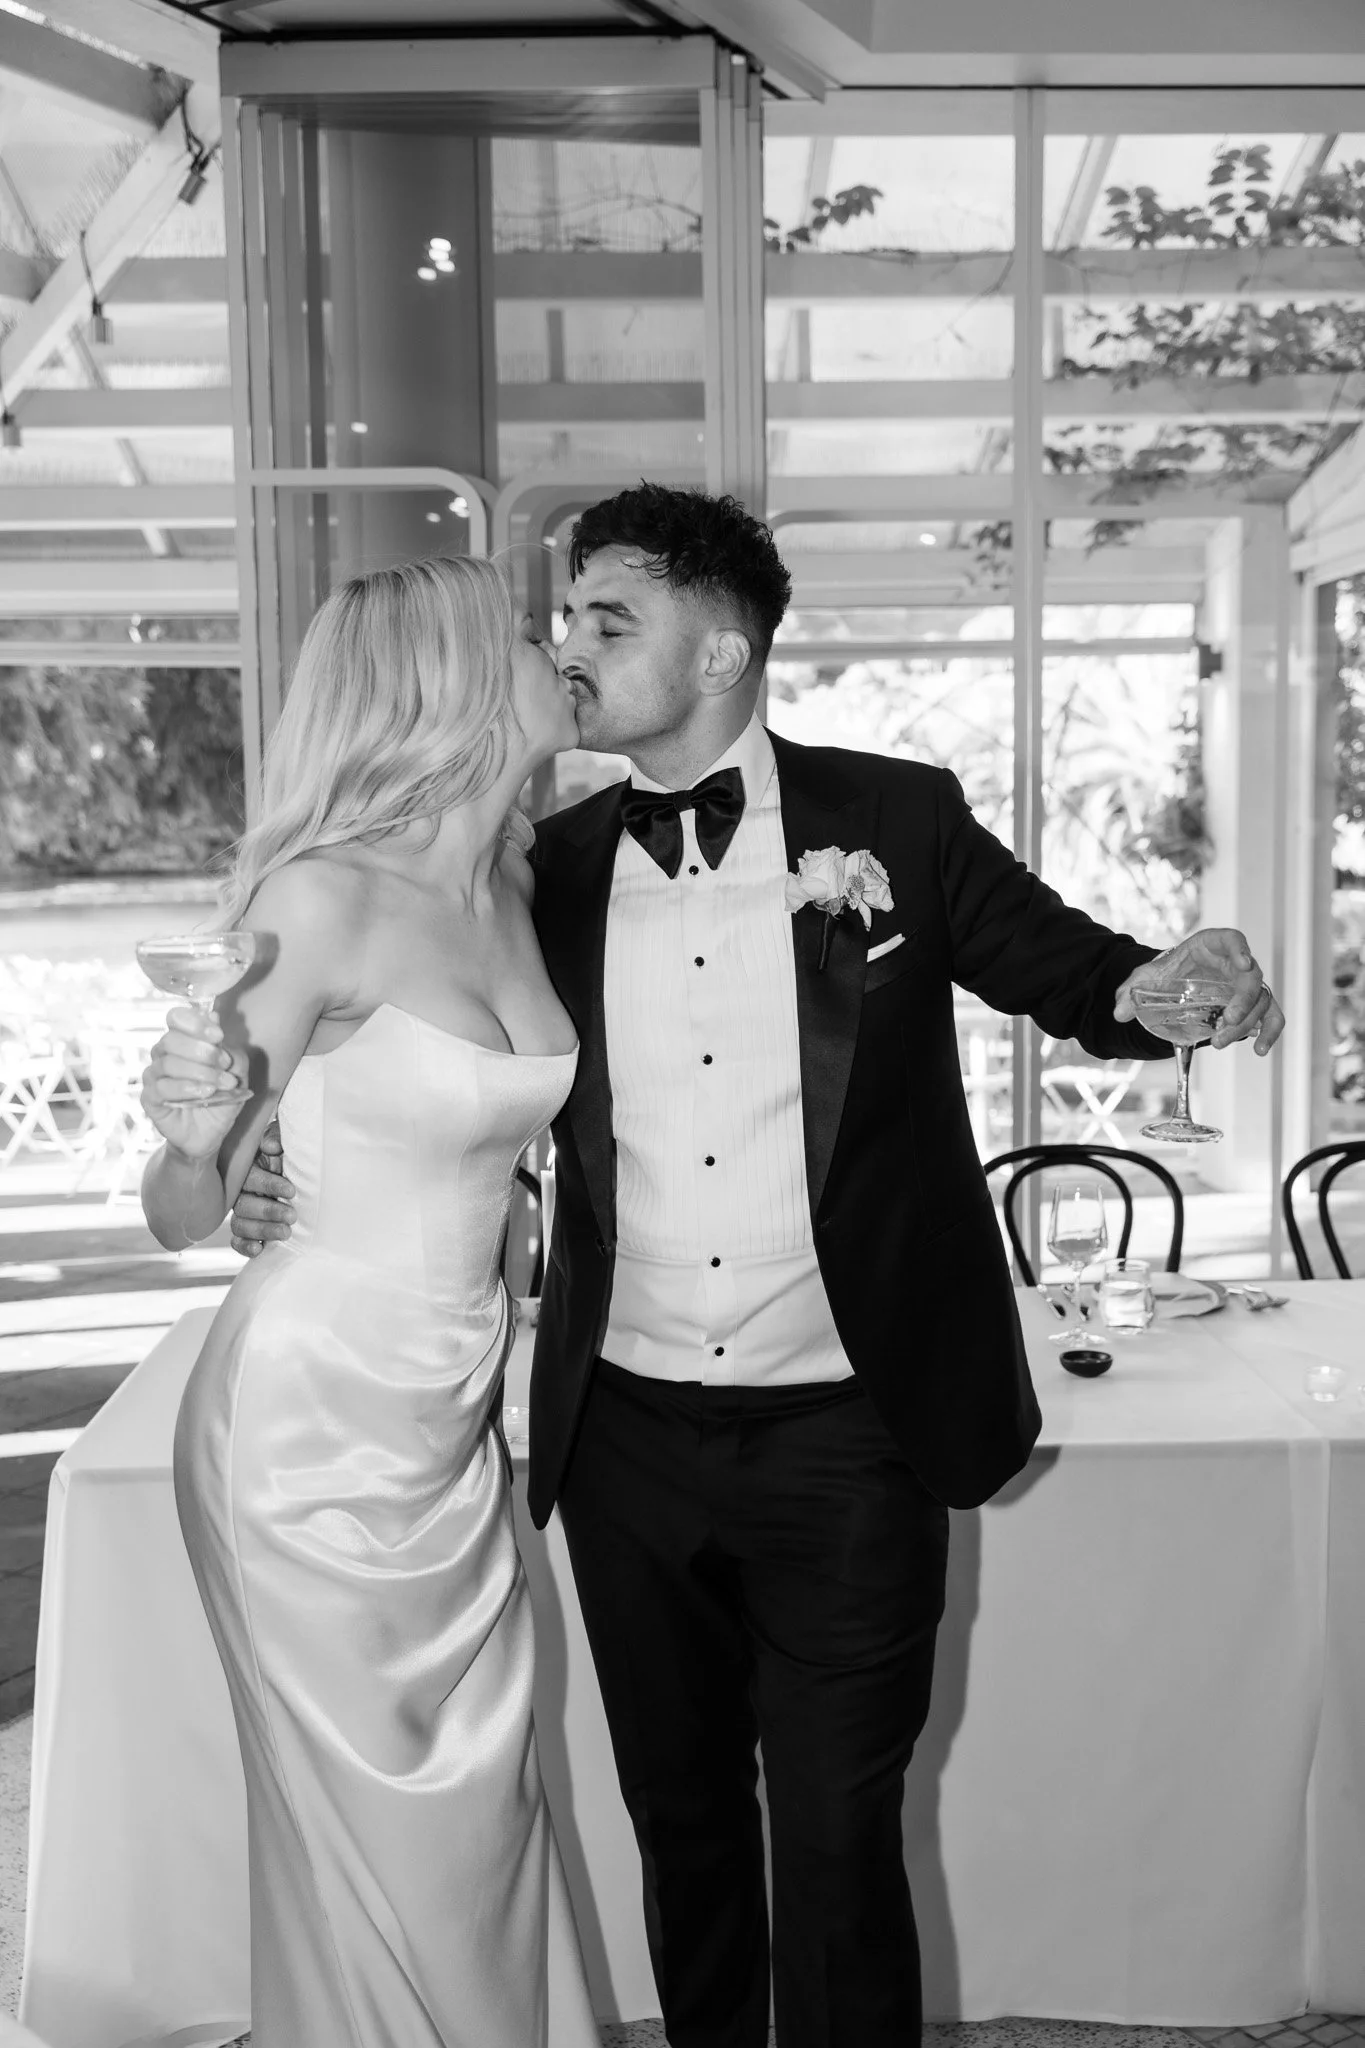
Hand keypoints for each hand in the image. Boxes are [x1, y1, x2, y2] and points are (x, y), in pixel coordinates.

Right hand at [141, 1006, 246, 1159]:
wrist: (210, 1133)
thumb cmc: (221, 1098)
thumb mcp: (236, 1072)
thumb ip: (229, 1048)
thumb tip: (214, 1017)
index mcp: (182, 1041)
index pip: (175, 1018)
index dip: (195, 1023)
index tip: (218, 1035)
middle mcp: (163, 1055)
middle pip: (171, 1039)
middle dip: (202, 1050)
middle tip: (224, 1064)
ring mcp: (153, 1076)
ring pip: (168, 1064)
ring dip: (201, 1072)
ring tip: (223, 1084)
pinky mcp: (149, 1098)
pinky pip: (162, 1088)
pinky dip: (187, 1088)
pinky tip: (205, 1093)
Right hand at [229, 1120, 295, 1258]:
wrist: (306, 1170)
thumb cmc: (292, 1153)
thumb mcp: (286, 1139)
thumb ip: (277, 1137)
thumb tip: (271, 1147)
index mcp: (249, 1166)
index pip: (248, 1176)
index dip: (268, 1184)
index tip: (291, 1190)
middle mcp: (243, 1190)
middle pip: (242, 1204)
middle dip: (268, 1210)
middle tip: (292, 1215)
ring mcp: (244, 1211)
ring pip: (239, 1224)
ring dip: (262, 1229)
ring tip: (286, 1232)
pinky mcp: (247, 1231)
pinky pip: (237, 1241)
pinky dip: (245, 1246)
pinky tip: (259, 1249)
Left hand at [1113, 928, 1284, 1055]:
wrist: (1176, 983)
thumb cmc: (1166, 972)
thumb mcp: (1145, 978)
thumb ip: (1130, 991)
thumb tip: (1118, 1013)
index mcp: (1212, 945)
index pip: (1233, 939)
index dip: (1241, 948)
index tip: (1243, 961)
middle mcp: (1236, 962)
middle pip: (1251, 977)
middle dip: (1243, 1001)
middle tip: (1225, 1022)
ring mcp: (1246, 984)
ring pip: (1260, 1001)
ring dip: (1246, 1024)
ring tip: (1219, 1042)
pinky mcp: (1252, 1004)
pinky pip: (1270, 1016)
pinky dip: (1269, 1032)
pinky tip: (1260, 1050)